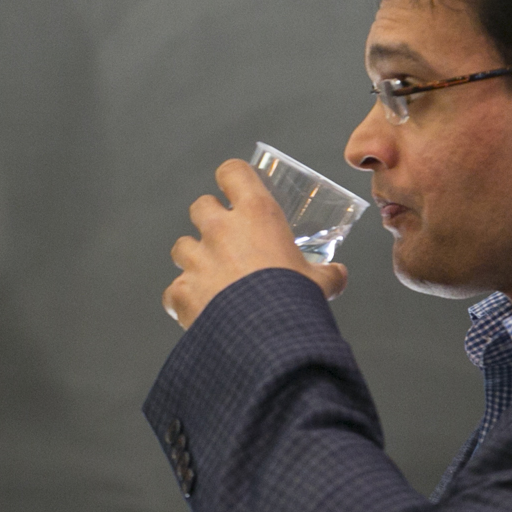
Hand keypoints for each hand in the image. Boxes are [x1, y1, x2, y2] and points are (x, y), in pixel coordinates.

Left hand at [163, 159, 347, 328]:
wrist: (265, 338)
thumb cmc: (293, 302)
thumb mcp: (320, 282)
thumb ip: (328, 273)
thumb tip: (338, 275)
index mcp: (256, 215)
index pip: (232, 172)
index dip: (232, 177)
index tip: (236, 186)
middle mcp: (220, 230)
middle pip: (200, 205)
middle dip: (209, 218)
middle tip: (226, 237)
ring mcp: (196, 259)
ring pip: (181, 246)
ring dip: (193, 257)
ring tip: (212, 275)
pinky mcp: (180, 290)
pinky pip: (173, 290)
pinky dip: (183, 298)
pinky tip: (200, 309)